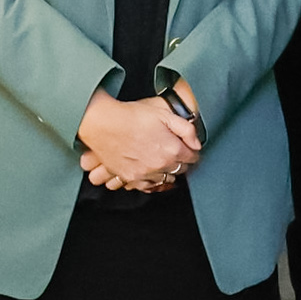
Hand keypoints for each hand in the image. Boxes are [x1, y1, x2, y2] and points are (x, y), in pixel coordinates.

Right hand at [77, 90, 199, 191]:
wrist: (103, 123)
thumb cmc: (131, 115)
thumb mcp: (164, 113)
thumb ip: (186, 129)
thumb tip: (196, 143)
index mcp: (172, 149)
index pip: (192, 158)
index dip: (191, 151)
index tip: (188, 148)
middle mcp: (161, 165)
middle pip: (180, 170)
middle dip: (180, 162)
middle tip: (175, 153)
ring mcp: (145, 174)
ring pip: (165, 180)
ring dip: (167, 172)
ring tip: (162, 161)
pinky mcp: (130, 178)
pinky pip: (148, 186)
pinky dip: (151, 180)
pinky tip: (150, 171)